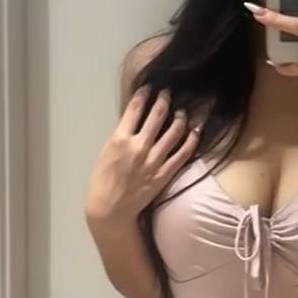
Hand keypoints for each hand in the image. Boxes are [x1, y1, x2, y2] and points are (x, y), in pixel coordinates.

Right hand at [84, 86, 198, 226]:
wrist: (110, 209)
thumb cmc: (102, 181)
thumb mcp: (106, 152)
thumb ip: (121, 136)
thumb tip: (135, 122)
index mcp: (120, 139)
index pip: (135, 108)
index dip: (144, 94)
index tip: (150, 87)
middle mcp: (139, 146)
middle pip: (157, 115)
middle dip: (164, 99)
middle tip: (167, 93)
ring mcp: (154, 160)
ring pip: (174, 131)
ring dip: (180, 117)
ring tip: (182, 111)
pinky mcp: (165, 173)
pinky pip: (183, 153)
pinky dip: (191, 140)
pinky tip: (194, 131)